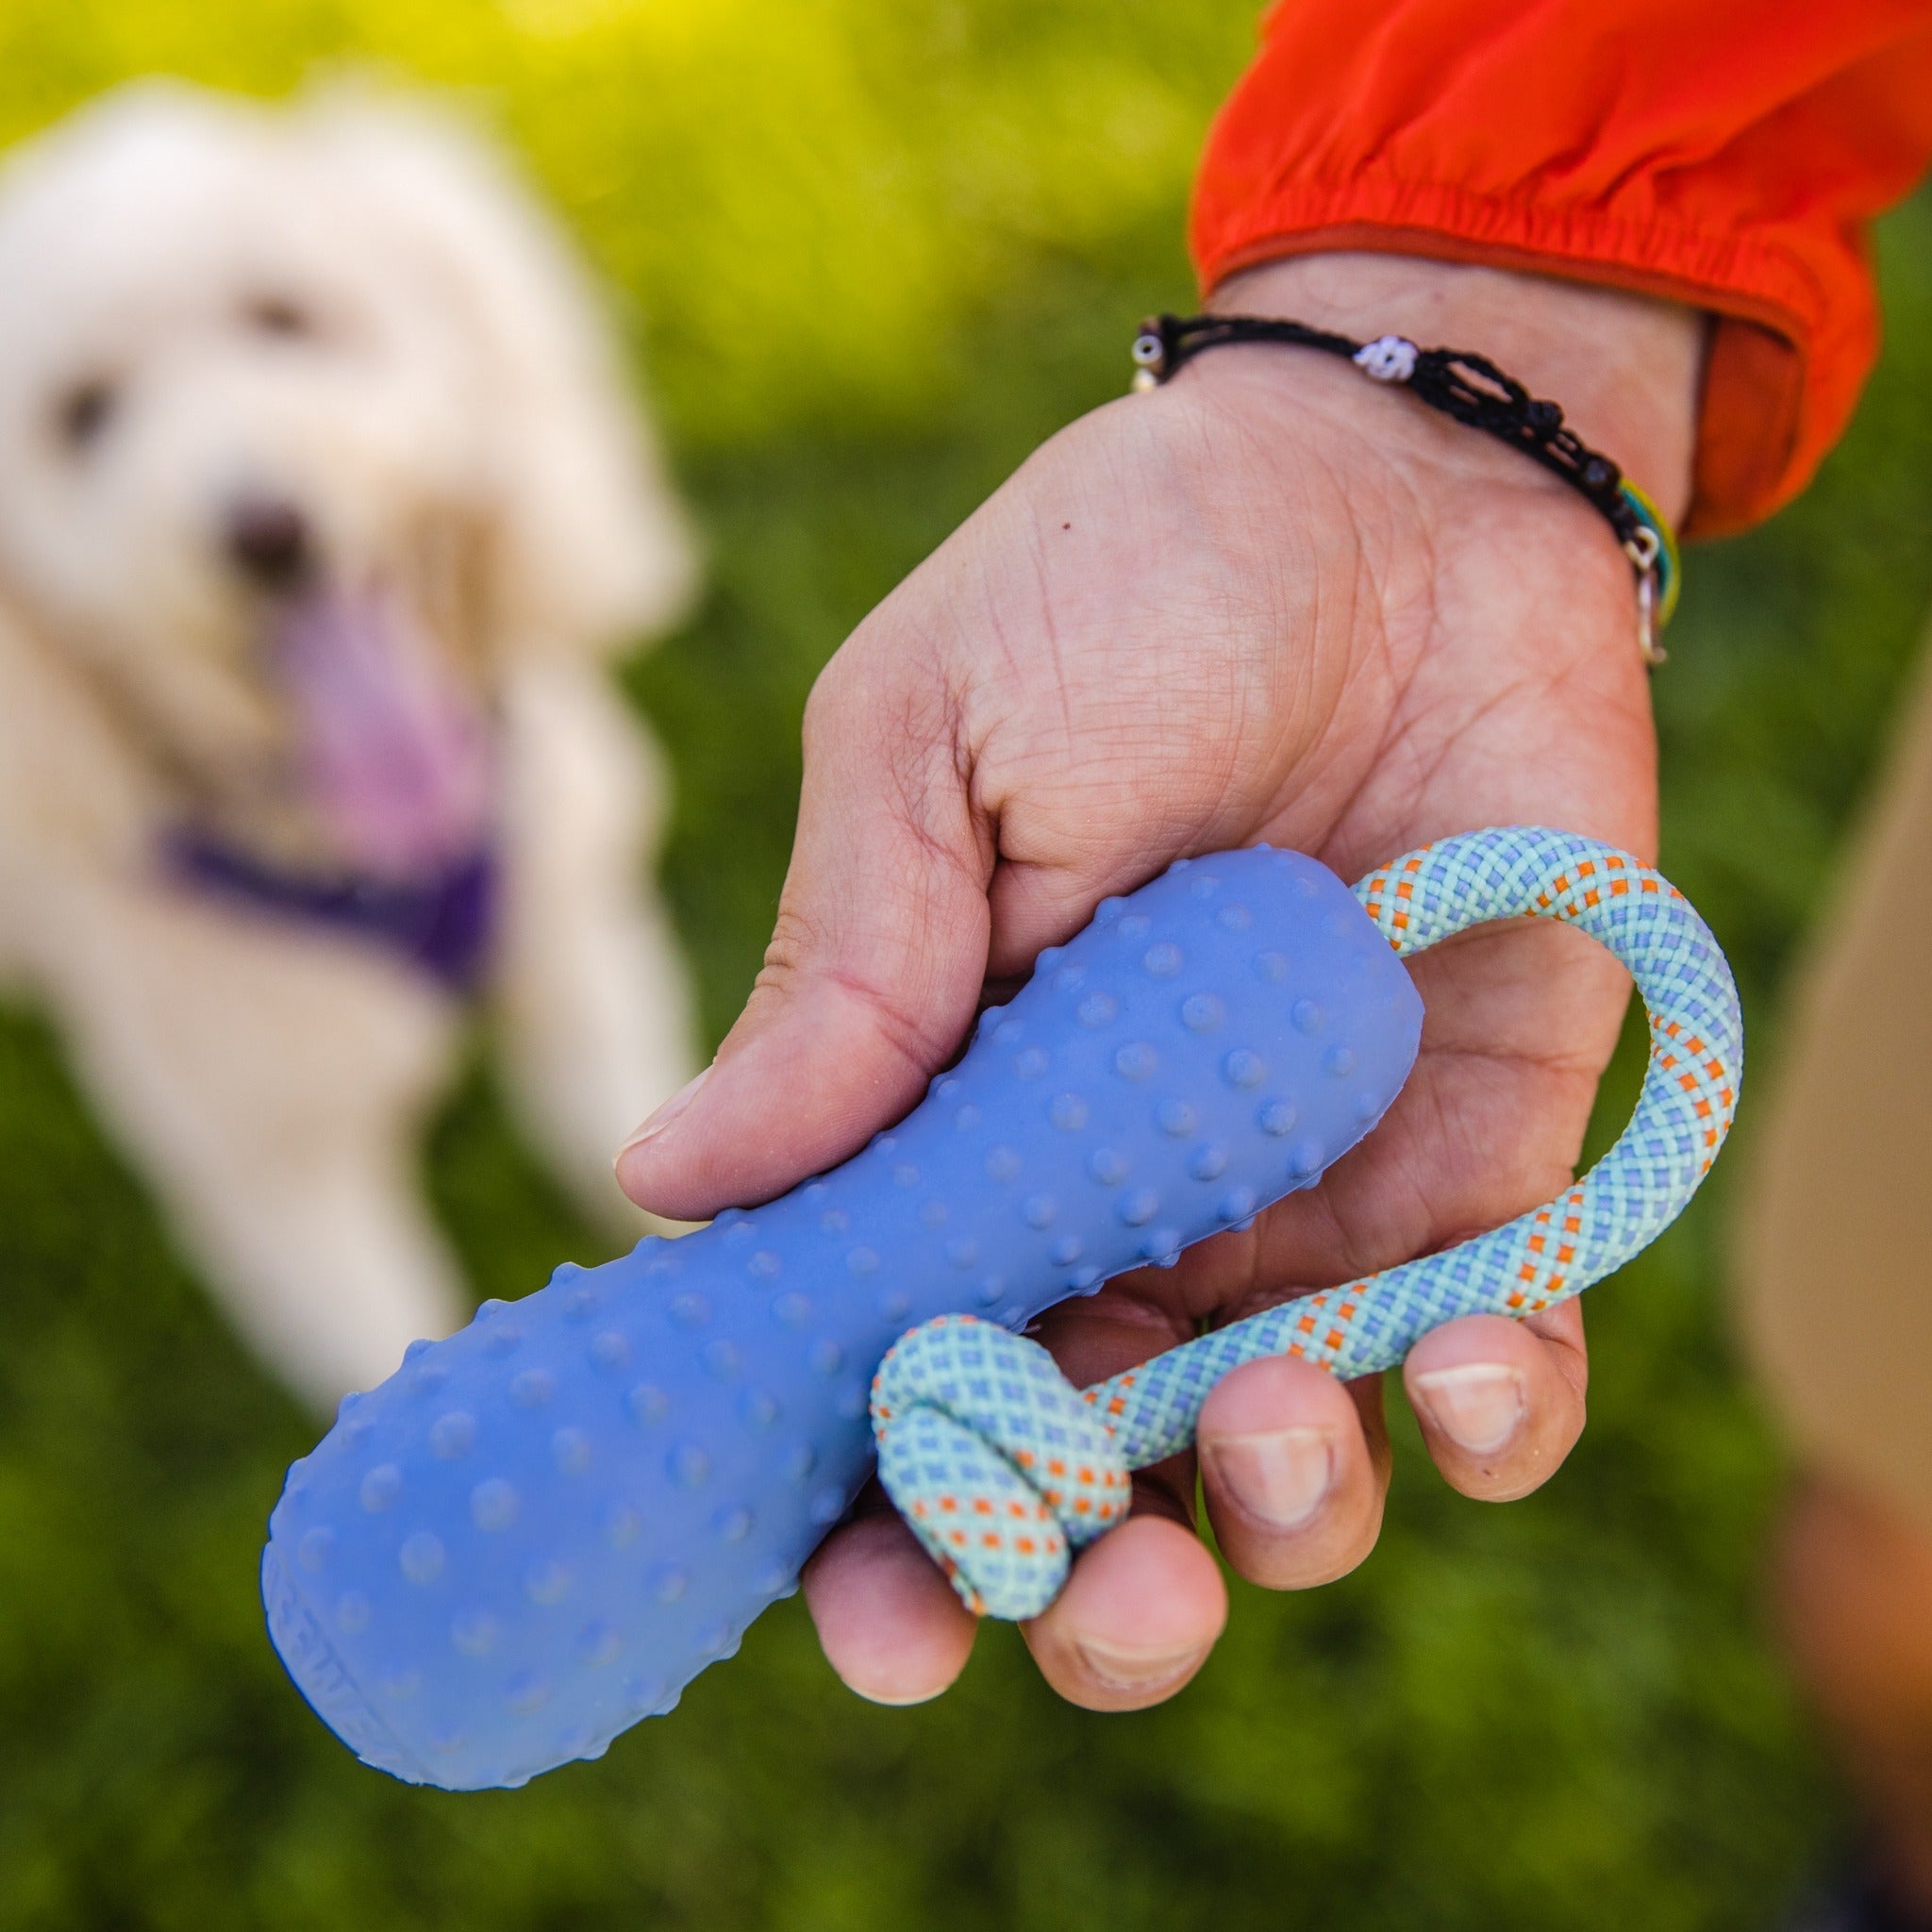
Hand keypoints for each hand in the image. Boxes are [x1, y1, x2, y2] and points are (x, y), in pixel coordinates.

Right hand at [616, 253, 1702, 1709]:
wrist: (1378, 483)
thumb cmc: (1120, 589)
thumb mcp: (932, 756)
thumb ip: (840, 983)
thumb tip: (669, 1183)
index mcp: (954, 1123)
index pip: (896, 1376)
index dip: (875, 1526)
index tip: (871, 1611)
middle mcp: (1125, 1195)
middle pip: (1089, 1477)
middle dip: (1081, 1589)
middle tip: (1086, 1592)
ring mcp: (1304, 1191)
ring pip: (1284, 1462)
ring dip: (1275, 1515)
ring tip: (1261, 1425)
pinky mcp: (1477, 1151)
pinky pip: (1494, 1352)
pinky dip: (1487, 1412)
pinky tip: (1461, 1378)